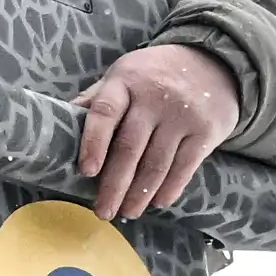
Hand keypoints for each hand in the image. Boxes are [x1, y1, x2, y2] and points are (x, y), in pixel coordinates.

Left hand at [75, 40, 242, 220]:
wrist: (213, 62)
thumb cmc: (156, 75)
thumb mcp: (125, 74)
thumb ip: (97, 99)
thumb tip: (62, 126)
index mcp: (126, 80)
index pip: (105, 112)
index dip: (93, 143)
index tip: (87, 171)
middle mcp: (154, 96)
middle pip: (129, 148)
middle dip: (114, 185)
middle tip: (103, 212)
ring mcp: (182, 114)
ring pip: (156, 164)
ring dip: (139, 195)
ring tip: (128, 212)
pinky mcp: (206, 131)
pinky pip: (184, 168)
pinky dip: (169, 189)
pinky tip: (157, 202)